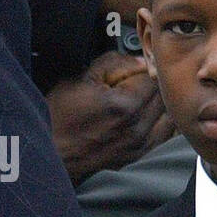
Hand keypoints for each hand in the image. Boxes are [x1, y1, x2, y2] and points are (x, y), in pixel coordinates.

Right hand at [47, 54, 173, 184]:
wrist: (49, 155)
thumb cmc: (58, 119)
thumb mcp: (80, 79)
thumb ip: (114, 64)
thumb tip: (139, 60)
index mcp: (126, 106)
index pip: (152, 75)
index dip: (141, 66)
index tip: (130, 68)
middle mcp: (137, 128)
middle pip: (163, 94)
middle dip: (151, 83)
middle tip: (133, 82)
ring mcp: (139, 145)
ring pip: (167, 114)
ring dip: (158, 103)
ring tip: (140, 98)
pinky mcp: (137, 156)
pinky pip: (164, 134)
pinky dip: (160, 121)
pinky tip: (147, 116)